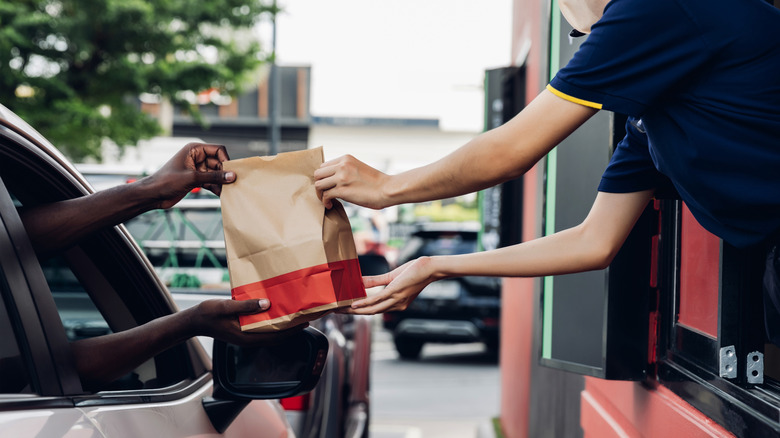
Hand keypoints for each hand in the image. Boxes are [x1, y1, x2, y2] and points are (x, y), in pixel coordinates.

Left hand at [143, 142, 235, 208]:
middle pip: (218, 163)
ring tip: (228, 191)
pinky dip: (216, 187)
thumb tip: (232, 176)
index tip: (231, 172)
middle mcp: (197, 157)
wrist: (153, 195)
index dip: (226, 159)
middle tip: (232, 184)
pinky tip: (221, 195)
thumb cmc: (167, 181)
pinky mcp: (196, 180)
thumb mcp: (193, 178)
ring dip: (221, 182)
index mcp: (194, 150)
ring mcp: (197, 169)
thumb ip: (214, 177)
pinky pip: (211, 181)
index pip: (218, 150)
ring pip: (216, 174)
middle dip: (224, 173)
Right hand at [189, 299, 306, 346]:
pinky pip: (262, 329)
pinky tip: (277, 313)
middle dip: (291, 329)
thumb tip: (267, 304)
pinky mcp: (243, 331)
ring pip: (270, 333)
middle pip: (275, 336)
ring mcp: (246, 336)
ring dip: (283, 326)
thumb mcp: (226, 306)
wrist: (194, 320)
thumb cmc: (208, 313)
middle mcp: (249, 339)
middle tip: (305, 318)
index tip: (304, 323)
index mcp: (246, 337)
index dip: (291, 331)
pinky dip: (272, 323)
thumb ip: (246, 306)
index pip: (275, 336)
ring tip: (295, 315)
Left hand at [314, 155, 388, 208]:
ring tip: (327, 200)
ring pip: (318, 184)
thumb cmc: (376, 183)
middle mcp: (342, 165)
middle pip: (318, 174)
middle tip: (325, 192)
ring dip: (320, 194)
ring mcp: (341, 177)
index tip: (328, 185)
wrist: (387, 189)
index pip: (324, 166)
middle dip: (320, 184)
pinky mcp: (342, 190)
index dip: (324, 177)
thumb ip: (346, 170)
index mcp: (346, 159)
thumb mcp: (359, 168)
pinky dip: (325, 202)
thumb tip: (333, 180)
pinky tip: (330, 205)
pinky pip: (325, 195)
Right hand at [346, 257, 436, 313]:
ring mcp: (395, 300)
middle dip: (352, 313)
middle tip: (337, 312)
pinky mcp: (394, 292)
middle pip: (370, 313)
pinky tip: (353, 304)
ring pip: (371, 309)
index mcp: (396, 304)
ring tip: (341, 310)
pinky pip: (376, 300)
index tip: (344, 310)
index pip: (374, 310)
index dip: (359, 311)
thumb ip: (376, 281)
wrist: (430, 268)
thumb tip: (360, 281)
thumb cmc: (414, 271)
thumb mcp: (392, 277)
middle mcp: (396, 306)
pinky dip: (364, 303)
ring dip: (354, 311)